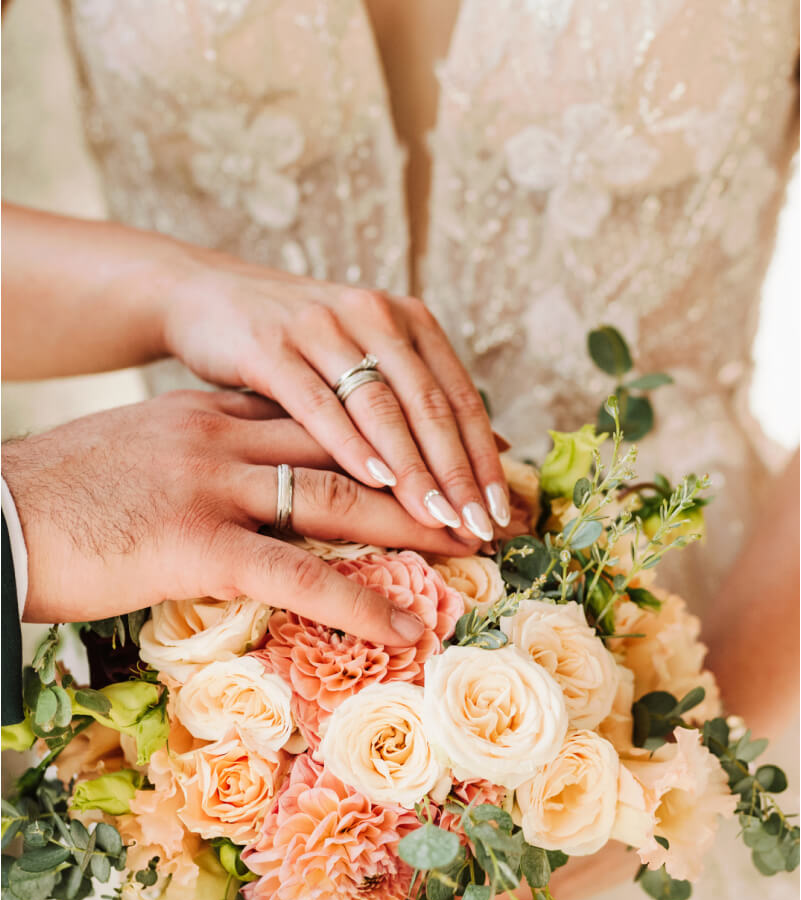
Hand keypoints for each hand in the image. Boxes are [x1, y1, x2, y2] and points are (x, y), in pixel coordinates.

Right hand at [1, 390, 479, 642]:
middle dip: (423, 469)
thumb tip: (243, 487)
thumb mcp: (140, 454)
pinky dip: (357, 601)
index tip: (434, 449)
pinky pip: (296, 575)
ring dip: (416, 523)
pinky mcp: (195, 543)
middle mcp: (224, 437)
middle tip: (479, 491)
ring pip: (340, 500)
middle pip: (348, 448)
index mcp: (212, 415)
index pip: (320, 417)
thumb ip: (199, 457)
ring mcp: (213, 486)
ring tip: (473, 545)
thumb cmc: (56, 496)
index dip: (385, 434)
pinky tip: (404, 626)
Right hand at [161, 255, 509, 540]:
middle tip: (480, 525)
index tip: (501, 510)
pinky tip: (374, 481)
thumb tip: (491, 452)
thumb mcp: (362, 359)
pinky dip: (349, 443)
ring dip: (413, 467)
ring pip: (380, 406)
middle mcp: (373, 315)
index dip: (484, 456)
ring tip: (437, 516)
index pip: (459, 396)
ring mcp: (322, 327)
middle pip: (429, 403)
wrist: (206, 296)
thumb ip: (415, 400)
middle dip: (458, 471)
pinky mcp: (271, 346)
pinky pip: (318, 403)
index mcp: (406, 319)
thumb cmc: (296, 347)